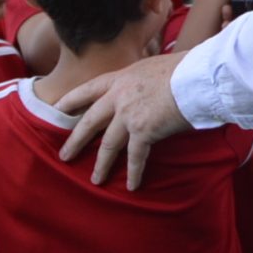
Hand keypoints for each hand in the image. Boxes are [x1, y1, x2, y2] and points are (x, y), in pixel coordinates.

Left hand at [52, 52, 191, 188]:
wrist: (194, 77)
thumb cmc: (183, 68)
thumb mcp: (153, 66)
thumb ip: (143, 78)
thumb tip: (149, 86)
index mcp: (121, 78)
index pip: (89, 89)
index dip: (72, 100)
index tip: (58, 109)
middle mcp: (119, 97)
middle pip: (90, 121)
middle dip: (76, 140)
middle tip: (64, 155)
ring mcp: (128, 115)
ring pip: (108, 144)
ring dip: (101, 164)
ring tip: (95, 179)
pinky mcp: (143, 131)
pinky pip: (136, 157)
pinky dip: (134, 173)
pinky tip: (132, 186)